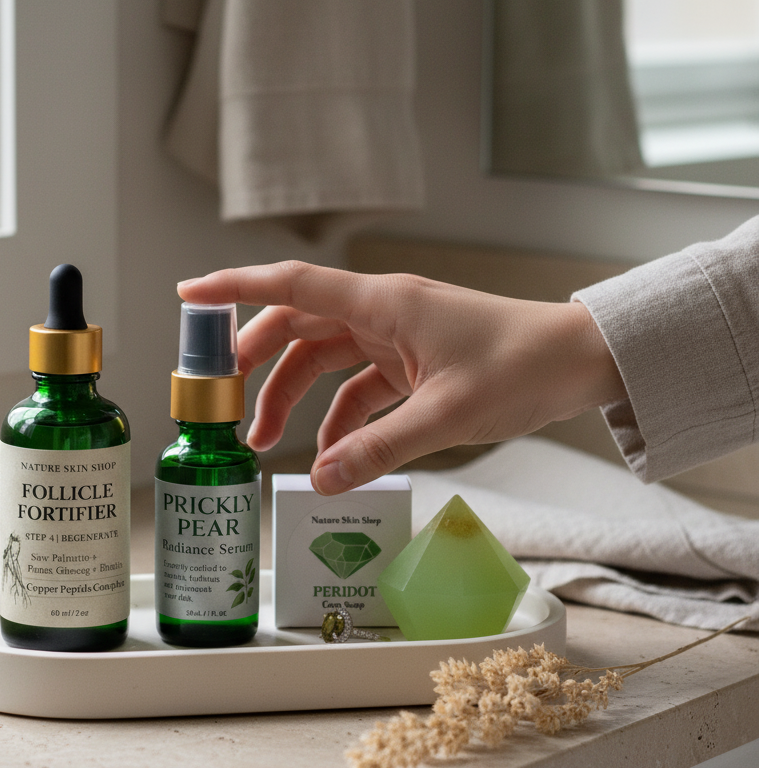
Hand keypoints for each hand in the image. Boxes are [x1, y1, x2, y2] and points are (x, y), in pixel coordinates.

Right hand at [177, 261, 625, 494]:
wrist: (578, 361)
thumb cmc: (522, 368)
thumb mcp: (446, 414)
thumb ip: (378, 448)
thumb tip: (320, 481)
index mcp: (382, 303)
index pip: (290, 286)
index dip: (233, 288)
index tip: (188, 297)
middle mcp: (381, 311)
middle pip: (295, 325)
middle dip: (254, 363)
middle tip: (222, 402)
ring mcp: (395, 335)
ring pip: (321, 358)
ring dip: (290, 396)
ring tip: (262, 442)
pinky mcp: (411, 360)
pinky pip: (357, 386)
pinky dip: (337, 417)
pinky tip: (329, 453)